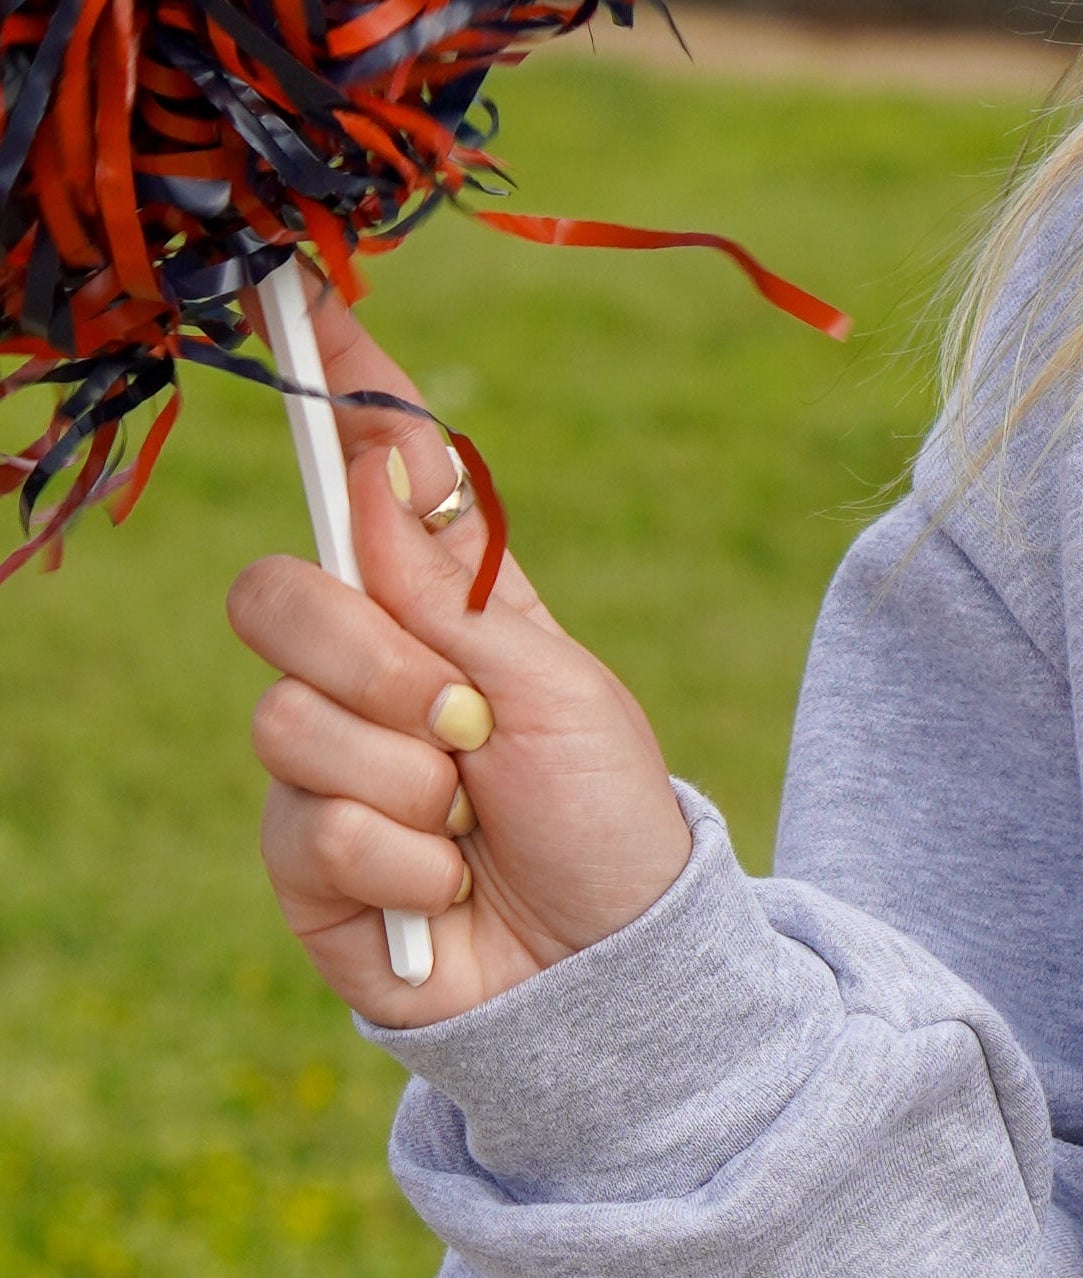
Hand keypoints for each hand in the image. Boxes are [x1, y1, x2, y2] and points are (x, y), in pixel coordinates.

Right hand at [227, 290, 691, 1027]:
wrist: (610, 973)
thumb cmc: (606, 819)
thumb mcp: (556, 687)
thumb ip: (450, 592)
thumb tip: (372, 467)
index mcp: (444, 606)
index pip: (370, 484)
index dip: (343, 398)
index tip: (317, 304)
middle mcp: (369, 670)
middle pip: (277, 594)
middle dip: (371, 659)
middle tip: (462, 725)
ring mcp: (324, 763)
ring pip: (288, 718)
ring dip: (407, 779)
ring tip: (473, 822)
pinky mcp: (300, 861)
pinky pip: (308, 825)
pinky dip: (400, 861)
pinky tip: (445, 890)